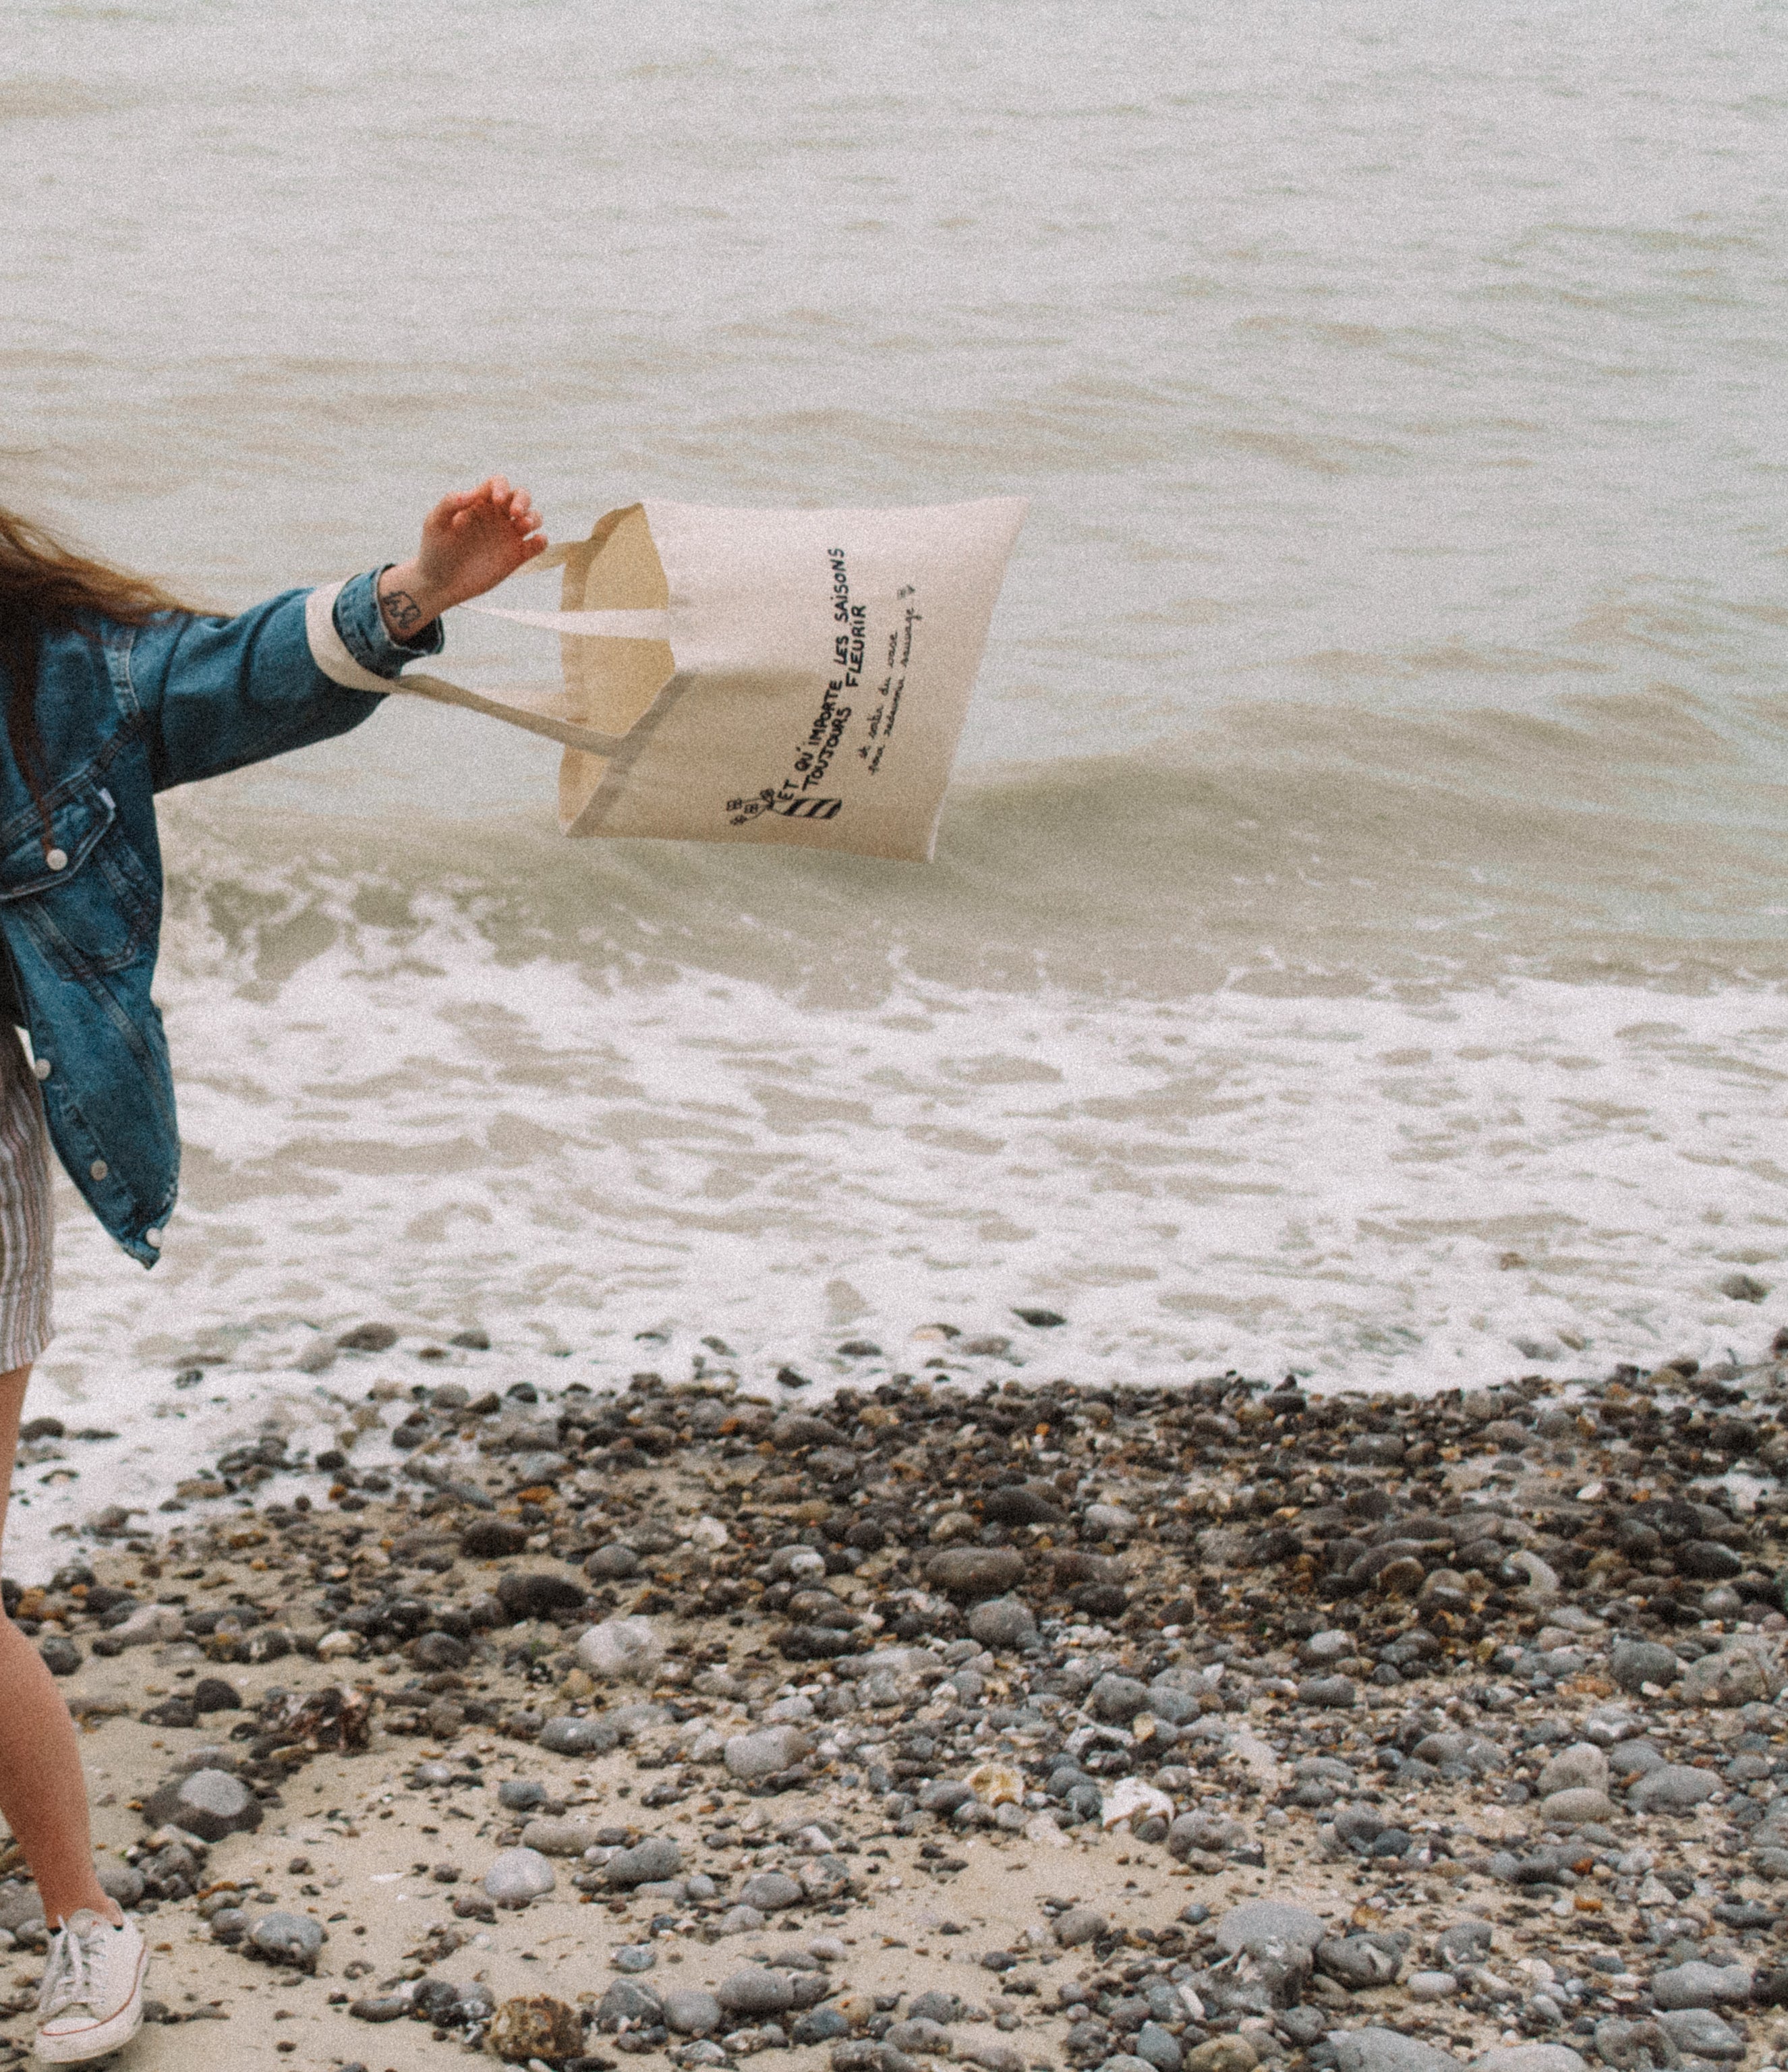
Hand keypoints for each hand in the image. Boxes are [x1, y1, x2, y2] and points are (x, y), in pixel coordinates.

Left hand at [377, 477, 545, 639]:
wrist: (440, 584)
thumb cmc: (434, 550)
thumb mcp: (435, 523)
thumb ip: (449, 503)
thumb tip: (471, 493)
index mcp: (479, 503)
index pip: (498, 483)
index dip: (501, 487)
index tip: (496, 501)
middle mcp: (497, 517)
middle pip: (521, 496)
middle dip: (523, 500)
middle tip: (515, 514)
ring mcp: (508, 536)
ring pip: (533, 518)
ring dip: (534, 518)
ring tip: (523, 527)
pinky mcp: (516, 557)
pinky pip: (537, 545)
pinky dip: (541, 541)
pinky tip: (535, 542)